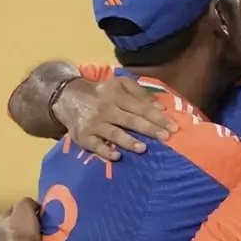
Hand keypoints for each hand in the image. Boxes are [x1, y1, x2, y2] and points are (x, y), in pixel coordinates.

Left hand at [0, 198, 43, 240]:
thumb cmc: (25, 235)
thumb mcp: (25, 209)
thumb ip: (25, 203)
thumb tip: (30, 204)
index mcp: (0, 226)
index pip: (9, 213)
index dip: (20, 210)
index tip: (33, 211)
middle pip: (6, 234)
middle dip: (17, 231)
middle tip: (33, 231)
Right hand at [55, 76, 177, 161]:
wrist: (68, 97)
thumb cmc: (102, 93)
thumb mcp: (120, 84)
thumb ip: (140, 93)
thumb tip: (161, 107)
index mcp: (117, 96)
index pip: (141, 107)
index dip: (157, 118)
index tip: (173, 127)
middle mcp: (106, 109)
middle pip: (130, 120)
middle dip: (149, 129)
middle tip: (165, 138)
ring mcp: (94, 124)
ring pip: (113, 133)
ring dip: (128, 141)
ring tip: (143, 149)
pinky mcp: (83, 136)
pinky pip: (95, 145)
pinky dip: (105, 151)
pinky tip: (117, 156)